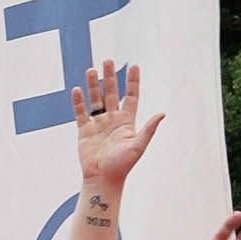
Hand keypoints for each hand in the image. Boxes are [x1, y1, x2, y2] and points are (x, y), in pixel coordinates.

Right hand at [70, 60, 161, 188]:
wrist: (103, 178)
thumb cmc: (122, 165)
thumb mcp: (138, 145)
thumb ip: (149, 128)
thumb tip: (162, 113)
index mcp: (127, 121)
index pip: (131, 96)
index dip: (133, 82)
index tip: (134, 66)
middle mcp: (112, 119)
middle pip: (112, 93)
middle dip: (110, 77)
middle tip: (108, 61)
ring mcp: (98, 124)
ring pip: (96, 99)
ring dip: (94, 85)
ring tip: (92, 70)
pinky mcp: (84, 131)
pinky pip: (81, 113)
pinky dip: (78, 102)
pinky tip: (77, 90)